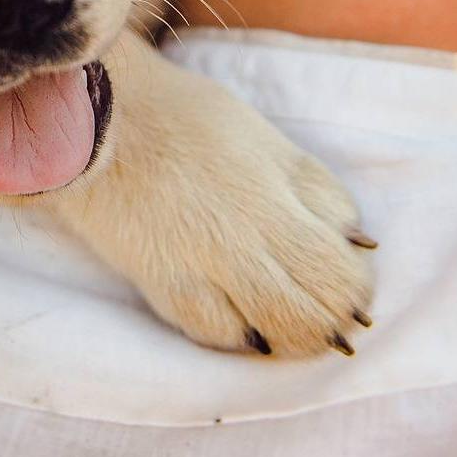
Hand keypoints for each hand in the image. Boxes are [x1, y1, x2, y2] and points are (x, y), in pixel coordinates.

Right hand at [49, 32, 375, 357]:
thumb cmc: (186, 117)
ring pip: (277, 330)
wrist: (100, 118)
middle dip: (335, 317)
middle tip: (335, 319)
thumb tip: (355, 239)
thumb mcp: (265, 139)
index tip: (353, 282)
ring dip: (297, 338)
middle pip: (318, 304)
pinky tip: (246, 328)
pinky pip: (218, 334)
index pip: (342, 262)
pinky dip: (241, 337)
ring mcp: (206, 264)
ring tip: (298, 332)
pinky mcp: (164, 284)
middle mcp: (250, 234)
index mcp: (280, 190)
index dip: (356, 282)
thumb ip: (312, 188)